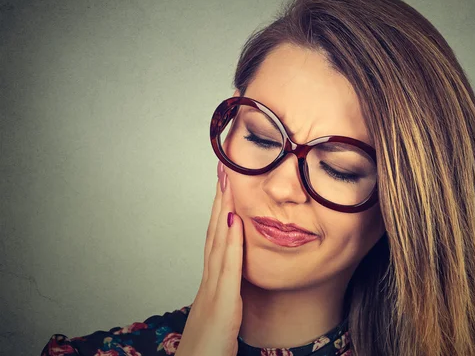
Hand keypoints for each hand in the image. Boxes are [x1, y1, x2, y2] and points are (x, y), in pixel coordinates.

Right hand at [175, 162, 243, 355]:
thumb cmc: (209, 349)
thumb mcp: (222, 316)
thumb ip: (227, 295)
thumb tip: (234, 278)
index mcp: (212, 283)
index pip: (217, 239)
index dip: (221, 211)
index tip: (226, 185)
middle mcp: (209, 281)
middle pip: (214, 232)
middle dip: (220, 199)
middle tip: (224, 168)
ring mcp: (213, 291)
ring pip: (217, 243)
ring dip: (222, 210)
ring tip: (227, 181)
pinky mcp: (221, 305)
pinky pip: (227, 269)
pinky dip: (231, 243)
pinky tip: (234, 221)